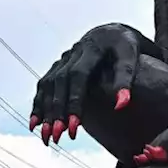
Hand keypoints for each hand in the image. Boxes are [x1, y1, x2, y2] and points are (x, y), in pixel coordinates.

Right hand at [30, 23, 147, 144]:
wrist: (114, 31)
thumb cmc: (127, 48)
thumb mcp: (132, 58)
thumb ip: (126, 79)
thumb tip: (121, 106)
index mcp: (93, 48)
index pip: (79, 75)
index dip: (75, 100)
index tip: (74, 126)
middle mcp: (75, 52)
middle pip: (60, 82)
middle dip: (57, 110)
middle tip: (57, 136)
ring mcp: (64, 58)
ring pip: (49, 85)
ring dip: (45, 110)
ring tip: (45, 136)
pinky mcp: (59, 65)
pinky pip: (45, 85)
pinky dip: (39, 104)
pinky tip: (35, 124)